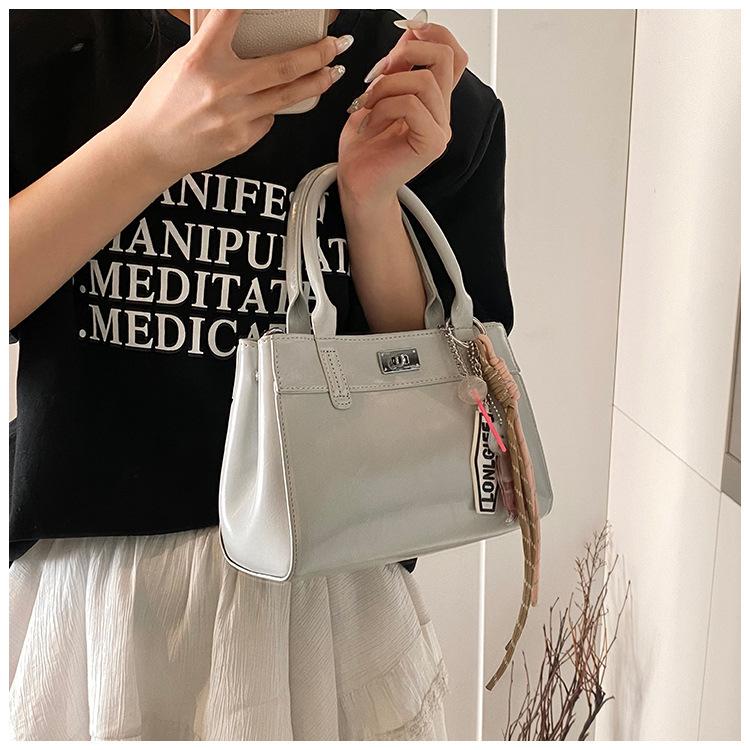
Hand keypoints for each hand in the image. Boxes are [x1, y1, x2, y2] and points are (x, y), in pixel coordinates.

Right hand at [117, 9, 351, 185]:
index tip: (280, 0)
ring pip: (288, 96)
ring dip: (316, 82)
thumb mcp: (182, 63)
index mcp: (200, 58)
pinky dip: (270, 109)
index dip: (251, 5)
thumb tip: (247, 37)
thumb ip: (214, 48)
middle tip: (337, 44)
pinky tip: (262, 107)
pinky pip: (268, 119)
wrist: (153, 148)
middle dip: (318, 53)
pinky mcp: (243, 139)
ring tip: (333, 72)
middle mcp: (221, 86)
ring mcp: (235, 115)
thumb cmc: (165, 102)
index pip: (229, 17)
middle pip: (283, 66)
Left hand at [337, 13, 468, 208]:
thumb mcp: (377, 93)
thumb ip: (397, 67)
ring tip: (368, 105)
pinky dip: (385, 107)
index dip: (434, 33)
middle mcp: (442, 114)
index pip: (453, 55)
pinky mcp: (432, 144)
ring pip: (425, 81)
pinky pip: (412, 105)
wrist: (357, 183)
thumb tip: (409, 34)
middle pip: (446, 58)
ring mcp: (440, 130)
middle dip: (407, 53)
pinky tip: (371, 123)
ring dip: (387, 85)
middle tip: (379, 72)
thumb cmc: (363, 146)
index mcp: (433, 101)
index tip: (405, 32)